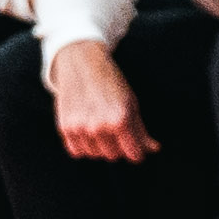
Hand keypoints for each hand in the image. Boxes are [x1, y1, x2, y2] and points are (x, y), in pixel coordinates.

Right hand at [50, 39, 154, 161]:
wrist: (81, 63)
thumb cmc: (110, 81)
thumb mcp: (131, 102)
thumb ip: (141, 130)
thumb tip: (153, 149)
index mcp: (120, 119)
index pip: (133, 154)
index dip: (136, 151)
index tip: (135, 147)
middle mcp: (99, 126)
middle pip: (113, 155)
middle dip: (118, 147)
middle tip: (116, 130)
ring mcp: (80, 128)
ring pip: (94, 155)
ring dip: (99, 146)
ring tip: (100, 127)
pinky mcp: (65, 127)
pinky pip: (77, 151)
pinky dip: (83, 145)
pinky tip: (87, 131)